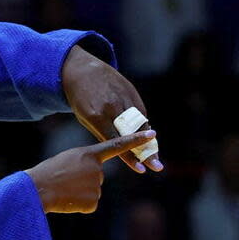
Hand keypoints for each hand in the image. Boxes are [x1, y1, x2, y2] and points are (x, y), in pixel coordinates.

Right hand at [25, 130, 155, 212]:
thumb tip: (94, 183)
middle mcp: (97, 169)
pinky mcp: (94, 202)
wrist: (38, 189)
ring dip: (79, 192)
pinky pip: (89, 204)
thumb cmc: (48, 172)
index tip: (153, 133)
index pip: (118, 145)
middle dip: (83, 180)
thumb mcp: (68, 160)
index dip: (136, 140)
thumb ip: (85, 165)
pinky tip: (68, 200)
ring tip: (64, 189)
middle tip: (65, 180)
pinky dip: (79, 204)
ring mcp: (97, 186)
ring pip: (93, 191)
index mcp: (89, 154)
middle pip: (96, 176)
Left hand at [61, 45, 162, 172]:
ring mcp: (122, 98)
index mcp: (96, 116)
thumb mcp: (85, 118)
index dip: (129, 157)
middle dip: (146, 152)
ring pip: (140, 123)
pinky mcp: (130, 91)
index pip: (115, 142)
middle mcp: (111, 107)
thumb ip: (104, 133)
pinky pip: (140, 112)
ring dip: (148, 140)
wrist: (82, 70)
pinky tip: (147, 135)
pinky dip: (143, 124)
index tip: (141, 169)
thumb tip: (123, 150)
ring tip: (154, 155)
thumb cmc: (81, 100)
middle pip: (133, 135)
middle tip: (157, 166)